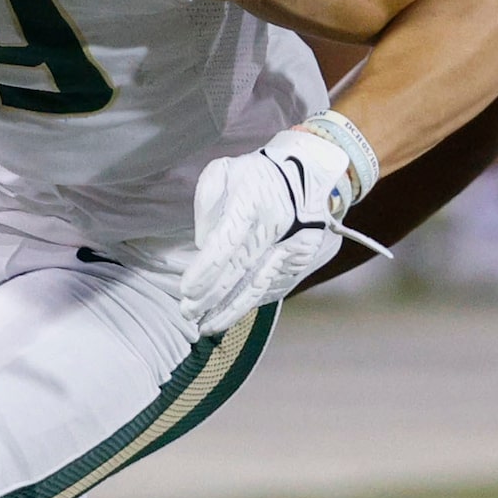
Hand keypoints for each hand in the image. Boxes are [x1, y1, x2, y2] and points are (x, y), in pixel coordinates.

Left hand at [181, 128, 357, 330]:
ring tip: (206, 326)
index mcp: (253, 202)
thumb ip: (207, 204)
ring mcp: (291, 247)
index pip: (227, 242)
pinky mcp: (300, 260)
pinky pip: (272, 286)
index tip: (186, 290)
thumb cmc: (259, 174)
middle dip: (212, 296)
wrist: (310, 174)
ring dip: (231, 308)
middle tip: (188, 313)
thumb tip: (203, 244)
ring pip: (258, 285)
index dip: (207, 270)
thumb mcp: (225, 171)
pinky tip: (229, 314)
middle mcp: (275, 227)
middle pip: (240, 269)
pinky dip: (249, 302)